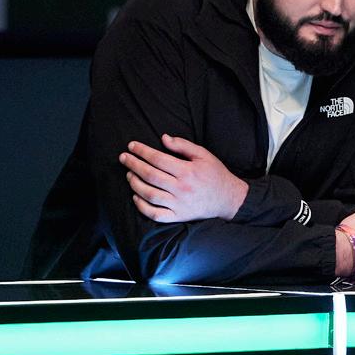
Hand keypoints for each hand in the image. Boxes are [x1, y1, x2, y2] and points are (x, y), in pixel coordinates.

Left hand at [120, 134, 248, 222]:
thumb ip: (184, 145)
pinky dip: (142, 206)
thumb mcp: (204, 155)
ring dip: (135, 183)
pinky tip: (136, 197)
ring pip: (149, 194)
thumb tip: (163, 138)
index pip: (158, 159)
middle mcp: (182, 188)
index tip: (132, 146)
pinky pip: (156, 214)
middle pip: (150, 175)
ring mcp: (180, 204)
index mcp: (188, 171)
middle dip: (133, 164)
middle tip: (124, 158)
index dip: (142, 151)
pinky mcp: (179, 216)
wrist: (230, 200)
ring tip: (129, 175)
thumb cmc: (216, 175)